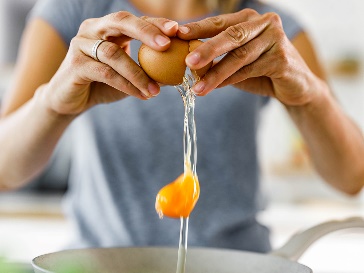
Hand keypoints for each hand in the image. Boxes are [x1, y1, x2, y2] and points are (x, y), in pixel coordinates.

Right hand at [43, 12, 178, 114]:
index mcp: (107, 28)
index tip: (177, 30)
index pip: (134, 20)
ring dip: (138, 73)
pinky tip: (141, 95)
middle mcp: (92, 30)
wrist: (69, 100)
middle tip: (166, 45)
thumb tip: (175, 74)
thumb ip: (146, 70)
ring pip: (113, 54)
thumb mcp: (127, 75)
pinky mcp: (75, 64)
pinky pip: (105, 73)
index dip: (155, 24)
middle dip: (146, 32)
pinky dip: (126, 84)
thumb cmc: (101, 84)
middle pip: (120, 22)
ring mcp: (81, 45)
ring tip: (155, 91)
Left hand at [179, 9, 321, 105]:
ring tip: (197, 87)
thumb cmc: (260, 70)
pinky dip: (231, 80)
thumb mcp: (236, 60)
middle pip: (231, 35)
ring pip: (239, 56)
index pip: (219, 22)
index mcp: (249, 19)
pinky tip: (215, 87)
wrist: (294, 86)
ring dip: (216, 73)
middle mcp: (264, 23)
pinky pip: (250, 70)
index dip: (197, 28)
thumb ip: (217, 57)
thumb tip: (186, 62)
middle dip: (206, 49)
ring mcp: (276, 39)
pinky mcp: (282, 58)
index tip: (175, 34)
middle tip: (187, 62)